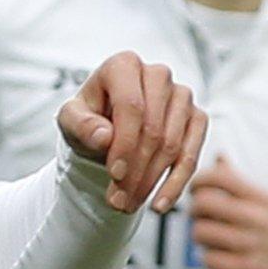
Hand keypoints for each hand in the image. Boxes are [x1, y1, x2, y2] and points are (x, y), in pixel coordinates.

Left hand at [57, 51, 206, 213]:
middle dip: (135, 171)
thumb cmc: (88, 121)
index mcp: (124, 65)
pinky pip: (192, 154)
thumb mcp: (71, 121)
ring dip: (151, 181)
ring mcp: (181, 95)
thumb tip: (104, 136)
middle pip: (153, 129)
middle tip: (118, 201)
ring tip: (129, 204)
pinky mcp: (197, 117)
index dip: (124, 144)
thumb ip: (80, 125)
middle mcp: (158, 74)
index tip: (113, 175)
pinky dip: (177, 183)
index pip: (132, 107)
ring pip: (173, 145)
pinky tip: (160, 203)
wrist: (107, 133)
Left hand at [187, 157, 267, 268]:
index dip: (198, 180)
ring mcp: (253, 244)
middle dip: (194, 209)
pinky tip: (216, 255)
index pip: (220, 177)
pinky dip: (207, 258)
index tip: (195, 189)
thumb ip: (239, 180)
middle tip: (198, 216)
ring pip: (202, 232)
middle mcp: (257, 218)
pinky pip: (210, 259)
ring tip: (207, 237)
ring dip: (198, 235)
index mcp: (260, 197)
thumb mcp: (266, 202)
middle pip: (204, 203)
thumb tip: (220, 156)